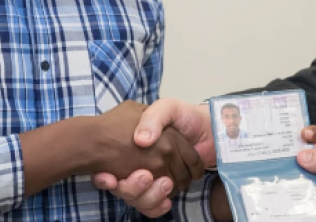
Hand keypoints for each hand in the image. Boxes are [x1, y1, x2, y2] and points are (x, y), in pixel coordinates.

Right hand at [92, 99, 213, 216]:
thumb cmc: (186, 117)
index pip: (112, 170)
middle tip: (146, 176)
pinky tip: (165, 203)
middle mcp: (140, 165)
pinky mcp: (165, 190)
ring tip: (165, 185)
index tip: (108, 178)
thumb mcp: (166, 108)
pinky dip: (157, 207)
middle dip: (132, 188)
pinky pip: (152, 206)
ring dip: (148, 197)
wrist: (209, 129)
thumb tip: (141, 141)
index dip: (106, 178)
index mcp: (135, 148)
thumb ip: (153, 118)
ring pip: (139, 199)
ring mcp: (151, 179)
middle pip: (126, 188)